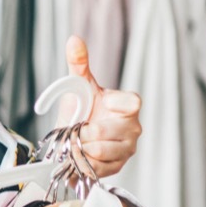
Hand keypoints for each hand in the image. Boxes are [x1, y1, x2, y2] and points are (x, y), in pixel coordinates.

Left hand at [57, 36, 141, 177]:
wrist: (72, 139)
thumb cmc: (81, 110)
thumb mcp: (78, 86)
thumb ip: (78, 63)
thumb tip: (74, 39)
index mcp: (127, 105)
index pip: (133, 102)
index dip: (116, 105)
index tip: (103, 103)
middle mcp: (132, 127)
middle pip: (111, 131)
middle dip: (86, 131)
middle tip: (77, 128)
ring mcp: (127, 148)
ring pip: (102, 150)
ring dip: (82, 147)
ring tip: (77, 141)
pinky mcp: (117, 166)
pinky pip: (98, 166)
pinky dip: (83, 161)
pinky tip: (80, 154)